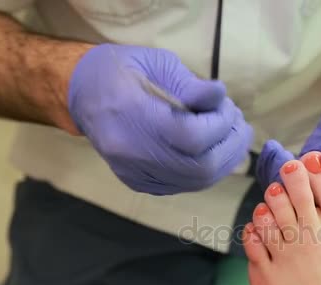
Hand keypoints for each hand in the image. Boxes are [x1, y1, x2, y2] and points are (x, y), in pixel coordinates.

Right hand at [69, 44, 252, 194]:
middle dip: (230, 146)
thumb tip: (221, 97)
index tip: (226, 105)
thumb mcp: (156, 62)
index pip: (191, 136)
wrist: (81, 93)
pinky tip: (214, 149)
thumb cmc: (120, 70)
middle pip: (198, 167)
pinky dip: (207, 169)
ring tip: (232, 135)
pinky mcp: (138, 183)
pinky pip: (183, 185)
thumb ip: (190, 83)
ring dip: (225, 160)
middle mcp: (130, 152)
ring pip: (195, 182)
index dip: (219, 124)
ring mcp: (133, 173)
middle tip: (239, 123)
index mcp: (130, 114)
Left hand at [257, 59, 320, 215]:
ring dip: (287, 181)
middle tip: (285, 173)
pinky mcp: (318, 159)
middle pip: (320, 208)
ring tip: (277, 160)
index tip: (303, 186)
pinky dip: (284, 166)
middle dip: (298, 196)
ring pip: (304, 192)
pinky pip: (298, 172)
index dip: (320, 207)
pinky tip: (273, 151)